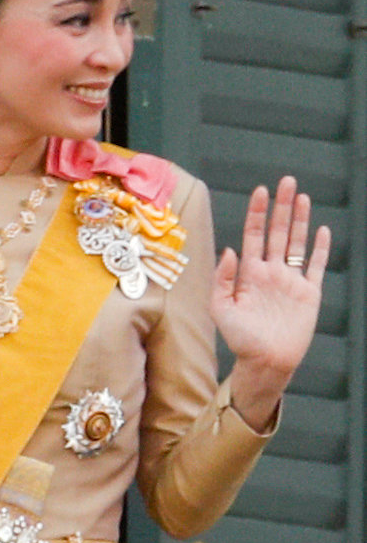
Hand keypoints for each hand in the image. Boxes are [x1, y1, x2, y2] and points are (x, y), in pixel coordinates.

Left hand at [211, 176, 330, 429]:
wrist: (265, 361)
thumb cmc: (239, 338)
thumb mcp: (221, 308)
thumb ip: (222, 278)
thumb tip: (230, 249)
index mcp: (249, 272)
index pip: (254, 234)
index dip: (258, 213)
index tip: (260, 190)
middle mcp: (271, 271)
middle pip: (279, 231)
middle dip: (282, 206)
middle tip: (287, 181)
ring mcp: (291, 281)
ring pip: (298, 243)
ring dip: (301, 220)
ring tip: (303, 197)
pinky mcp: (309, 294)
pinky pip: (316, 266)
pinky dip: (320, 248)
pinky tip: (321, 229)